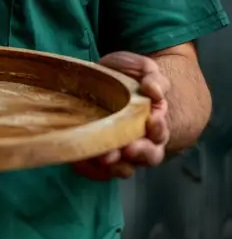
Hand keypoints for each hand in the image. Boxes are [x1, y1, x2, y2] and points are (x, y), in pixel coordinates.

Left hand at [72, 50, 169, 180]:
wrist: (106, 76)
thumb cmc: (130, 74)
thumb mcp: (144, 69)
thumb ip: (154, 78)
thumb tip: (155, 92)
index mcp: (154, 123)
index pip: (160, 134)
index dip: (158, 130)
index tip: (151, 121)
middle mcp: (140, 141)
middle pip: (145, 157)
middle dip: (137, 154)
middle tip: (125, 149)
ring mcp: (119, 149)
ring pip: (122, 167)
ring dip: (114, 166)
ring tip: (103, 158)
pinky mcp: (97, 151)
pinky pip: (96, 169)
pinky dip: (89, 169)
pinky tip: (80, 162)